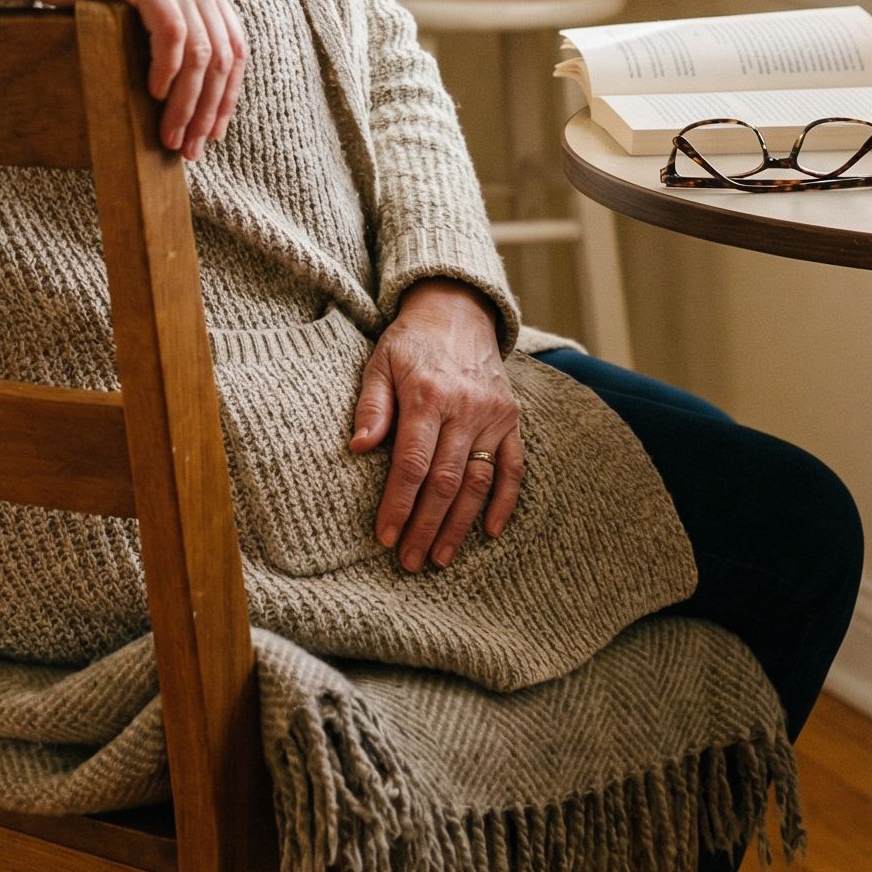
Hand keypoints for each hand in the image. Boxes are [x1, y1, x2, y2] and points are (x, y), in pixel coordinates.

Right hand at [24, 0, 246, 158]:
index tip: (211, 134)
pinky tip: (154, 93)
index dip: (226, 96)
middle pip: (222, 56)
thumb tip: (191, 106)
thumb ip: (172, 38)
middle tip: (188, 148)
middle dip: (207, 110)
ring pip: (199, 51)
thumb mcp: (143, 14)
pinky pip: (171, 32)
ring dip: (186, 102)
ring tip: (169, 134)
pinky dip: (166, 69)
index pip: (234, 49)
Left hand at [350, 280, 523, 570]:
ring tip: (440, 556)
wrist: (457, 310)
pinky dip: (504, 501)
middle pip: (446, 481)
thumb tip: (357, 448)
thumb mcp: (380, 363)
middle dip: (425, 525)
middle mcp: (464, 408)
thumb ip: (371, 406)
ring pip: (478, 481)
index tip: (385, 537)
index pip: (412, 463)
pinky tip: (490, 532)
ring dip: (460, 524)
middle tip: (410, 561)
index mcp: (427, 396)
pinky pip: (513, 467)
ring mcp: (493, 415)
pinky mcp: (511, 419)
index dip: (398, 504)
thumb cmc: (411, 343)